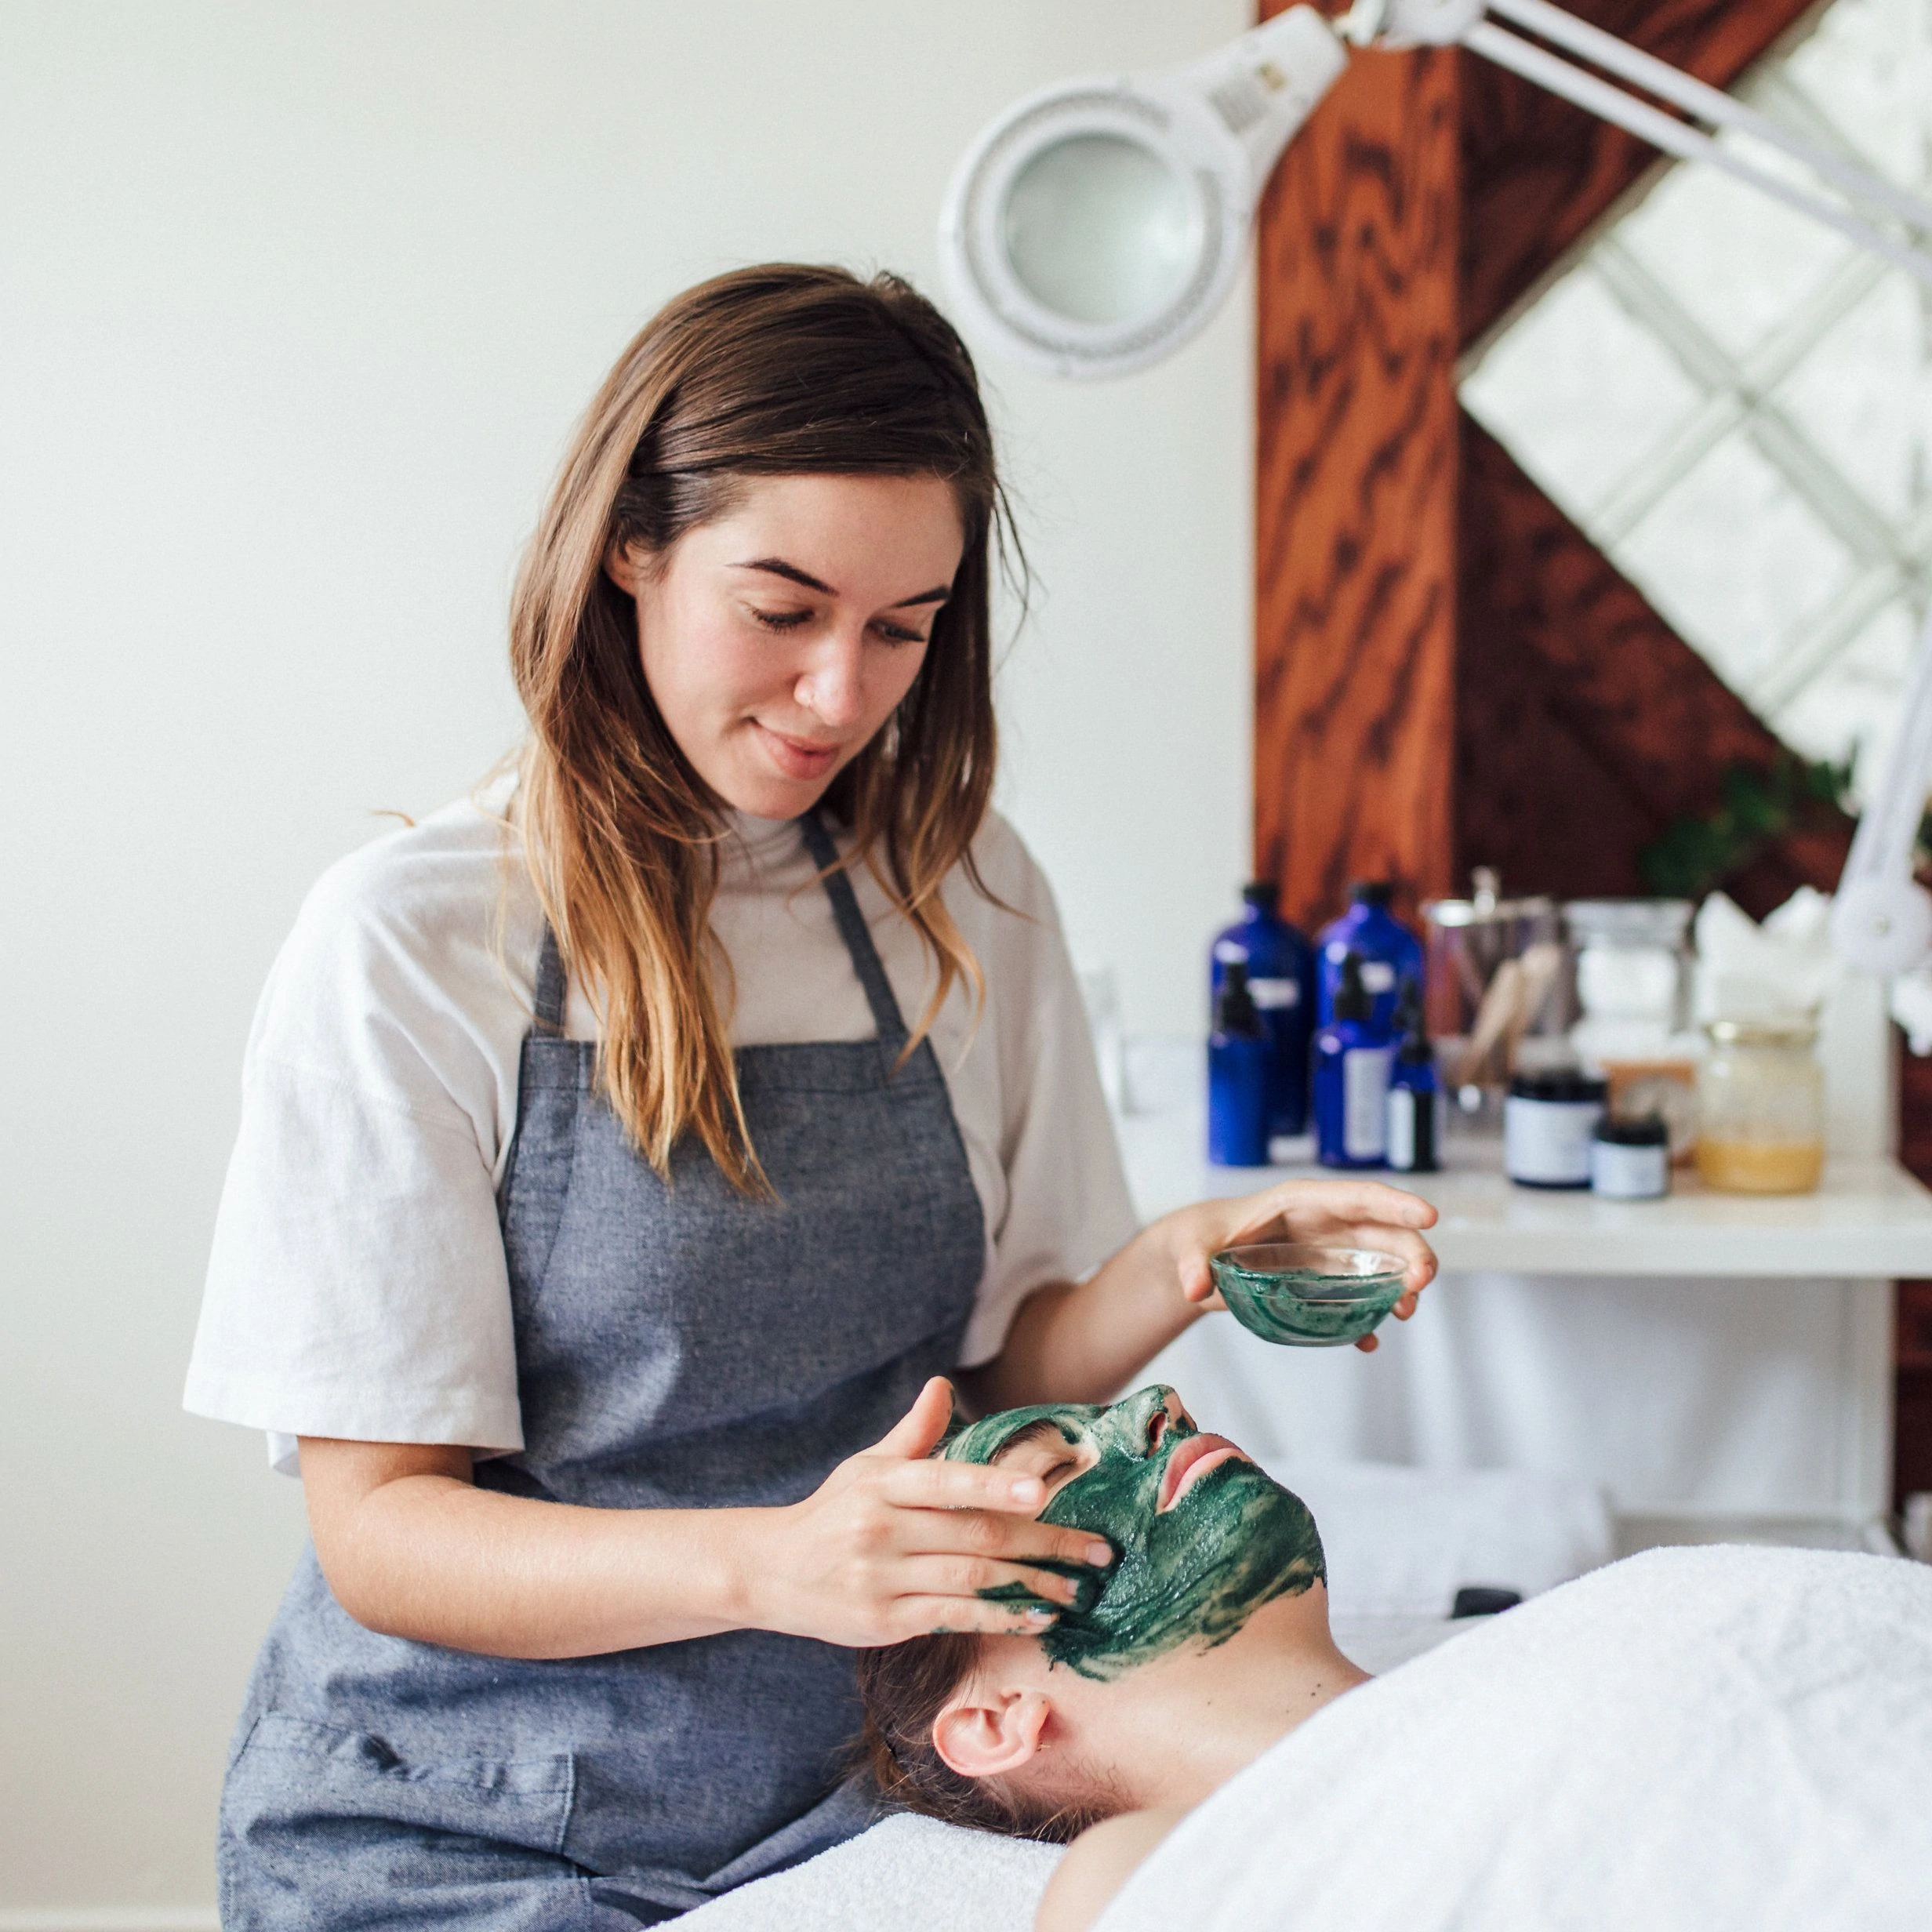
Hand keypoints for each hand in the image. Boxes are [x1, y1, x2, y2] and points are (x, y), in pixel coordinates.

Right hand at [745, 1378, 1115, 1645]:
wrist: (773, 1571)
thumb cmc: (833, 1512)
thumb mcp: (866, 1468)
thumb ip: (913, 1434)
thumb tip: (942, 1385)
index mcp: (881, 1483)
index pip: (946, 1480)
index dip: (994, 1485)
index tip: (1043, 1491)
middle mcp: (880, 1528)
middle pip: (975, 1534)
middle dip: (1043, 1542)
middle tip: (1096, 1548)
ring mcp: (881, 1578)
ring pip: (971, 1579)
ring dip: (1031, 1585)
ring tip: (1075, 1588)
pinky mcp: (884, 1621)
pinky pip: (953, 1618)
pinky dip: (999, 1618)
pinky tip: (1035, 1618)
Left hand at [1160, 1178, 1438, 1352]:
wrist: (1198, 1259)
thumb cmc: (1201, 1238)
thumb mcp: (1193, 1246)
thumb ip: (1195, 1263)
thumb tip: (1196, 1288)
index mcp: (1300, 1202)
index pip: (1355, 1196)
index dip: (1394, 1203)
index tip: (1427, 1215)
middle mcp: (1324, 1225)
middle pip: (1381, 1231)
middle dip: (1410, 1251)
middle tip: (1421, 1282)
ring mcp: (1329, 1254)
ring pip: (1381, 1263)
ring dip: (1401, 1285)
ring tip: (1406, 1312)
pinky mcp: (1324, 1283)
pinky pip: (1358, 1298)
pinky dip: (1369, 1318)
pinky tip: (1371, 1340)